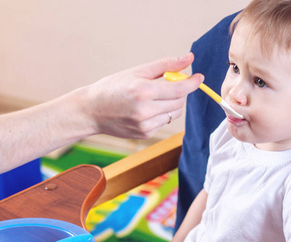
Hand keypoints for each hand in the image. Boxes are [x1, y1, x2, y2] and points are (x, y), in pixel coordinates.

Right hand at [85, 53, 203, 138]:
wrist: (91, 111)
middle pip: (180, 101)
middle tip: (169, 84)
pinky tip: (145, 109)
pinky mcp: (144, 134)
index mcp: (143, 91)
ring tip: (154, 97)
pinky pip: (163, 122)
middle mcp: (145, 110)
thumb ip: (166, 65)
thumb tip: (189, 58)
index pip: (180, 89)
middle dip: (180, 91)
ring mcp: (144, 125)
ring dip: (172, 103)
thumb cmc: (113, 87)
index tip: (199, 77)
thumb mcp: (137, 71)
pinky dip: (160, 114)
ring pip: (174, 113)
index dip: (193, 83)